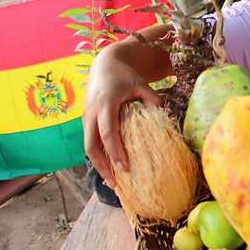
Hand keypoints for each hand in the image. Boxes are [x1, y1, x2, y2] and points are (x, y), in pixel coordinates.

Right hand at [83, 52, 160, 186]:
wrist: (105, 65)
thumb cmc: (125, 75)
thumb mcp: (141, 83)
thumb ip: (152, 98)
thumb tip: (163, 115)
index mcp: (105, 103)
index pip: (108, 132)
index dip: (115, 151)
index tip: (125, 168)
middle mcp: (91, 112)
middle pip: (91, 146)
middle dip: (101, 167)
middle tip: (115, 184)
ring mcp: (86, 117)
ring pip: (88, 147)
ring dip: (98, 165)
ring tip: (112, 182)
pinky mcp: (86, 121)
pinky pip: (90, 142)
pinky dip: (98, 156)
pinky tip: (109, 168)